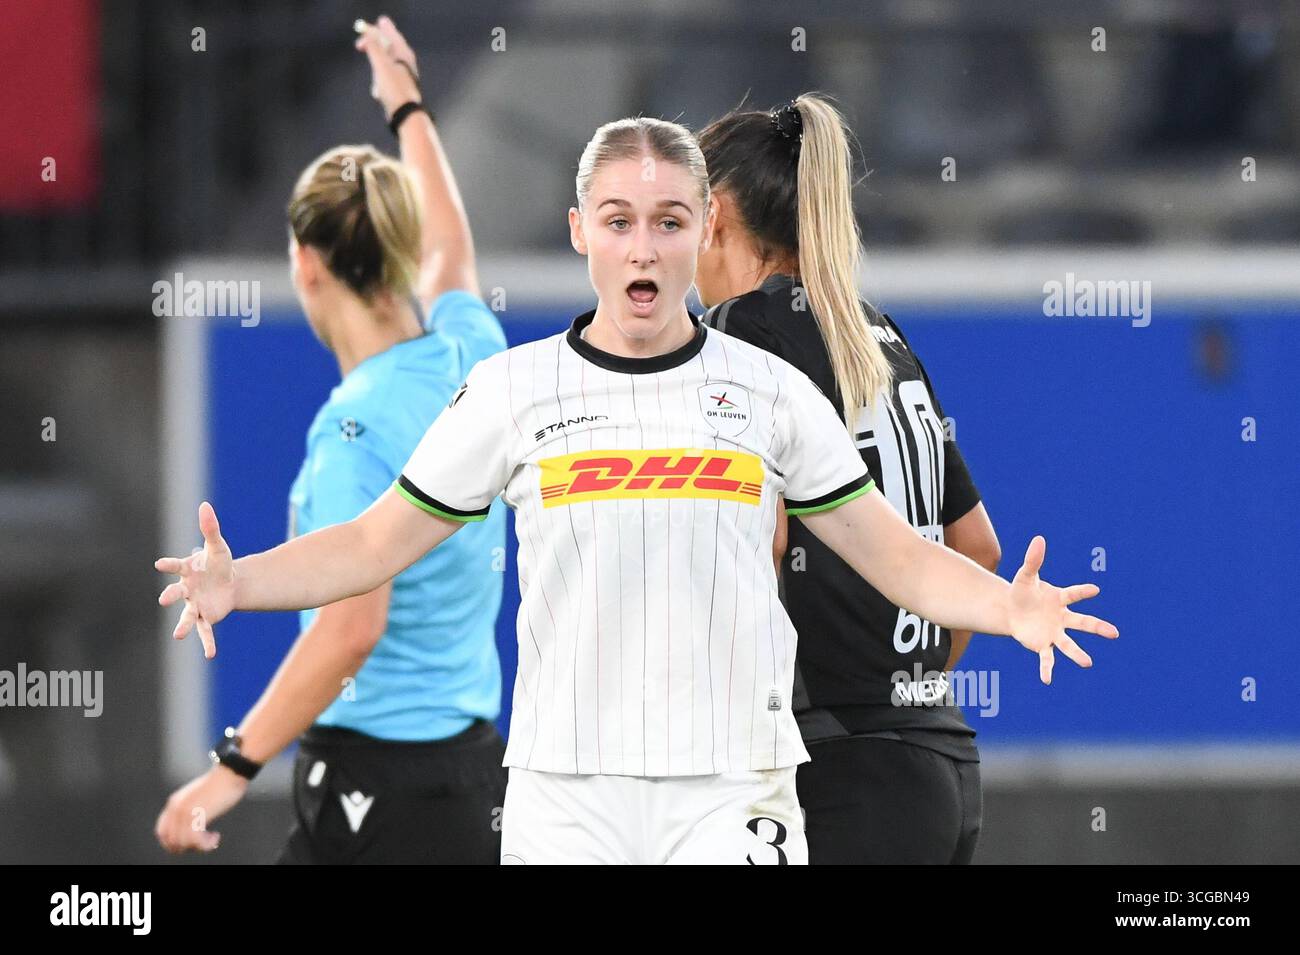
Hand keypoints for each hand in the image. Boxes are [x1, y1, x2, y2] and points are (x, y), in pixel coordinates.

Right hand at [155, 501, 234, 658]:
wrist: (230, 583)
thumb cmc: (219, 563)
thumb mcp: (218, 546)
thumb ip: (211, 528)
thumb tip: (204, 505)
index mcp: (187, 570)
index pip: (175, 566)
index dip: (169, 564)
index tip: (160, 564)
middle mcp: (186, 589)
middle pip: (175, 593)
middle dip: (169, 595)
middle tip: (163, 599)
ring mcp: (194, 605)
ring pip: (186, 616)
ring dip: (182, 625)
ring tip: (178, 635)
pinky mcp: (206, 617)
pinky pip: (205, 631)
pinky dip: (207, 642)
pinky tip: (210, 654)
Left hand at [155, 765, 247, 853]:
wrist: (230, 772)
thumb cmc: (220, 783)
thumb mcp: (198, 796)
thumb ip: (191, 807)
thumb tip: (193, 823)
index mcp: (174, 802)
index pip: (161, 831)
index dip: (172, 843)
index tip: (187, 844)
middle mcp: (175, 808)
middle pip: (172, 840)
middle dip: (186, 847)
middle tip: (202, 843)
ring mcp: (185, 811)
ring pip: (184, 842)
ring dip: (198, 846)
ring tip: (212, 839)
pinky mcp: (197, 815)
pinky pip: (196, 840)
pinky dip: (205, 844)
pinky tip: (216, 837)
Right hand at [355, 15, 420, 118]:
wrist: (405, 114)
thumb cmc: (394, 89)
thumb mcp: (381, 65)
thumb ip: (373, 48)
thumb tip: (367, 36)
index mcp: (403, 53)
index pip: (390, 34)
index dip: (376, 30)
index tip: (364, 28)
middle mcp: (405, 61)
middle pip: (388, 46)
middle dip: (375, 42)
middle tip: (363, 41)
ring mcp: (402, 73)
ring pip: (385, 61)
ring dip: (376, 63)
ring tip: (373, 72)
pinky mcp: (398, 85)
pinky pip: (384, 76)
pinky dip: (379, 79)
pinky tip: (378, 91)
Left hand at [1006, 535, 1118, 683]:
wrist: (1010, 610)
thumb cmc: (1022, 592)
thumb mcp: (1025, 576)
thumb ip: (1033, 560)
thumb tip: (1039, 538)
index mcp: (1060, 599)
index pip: (1074, 594)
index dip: (1083, 591)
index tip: (1095, 589)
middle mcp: (1062, 618)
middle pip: (1083, 623)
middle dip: (1098, 627)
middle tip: (1114, 633)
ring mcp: (1053, 632)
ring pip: (1069, 644)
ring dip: (1077, 654)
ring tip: (1088, 663)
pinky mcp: (1042, 644)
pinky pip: (1047, 658)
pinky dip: (1047, 668)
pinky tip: (1047, 680)